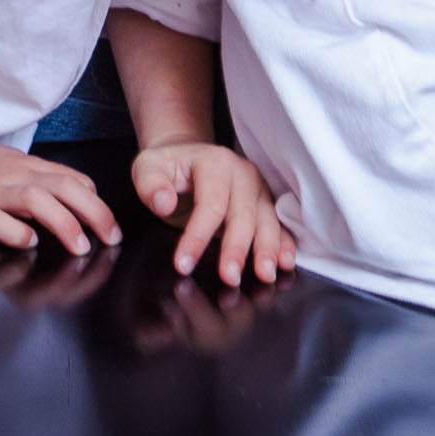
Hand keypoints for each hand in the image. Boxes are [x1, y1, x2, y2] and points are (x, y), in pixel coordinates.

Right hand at [0, 132, 123, 255]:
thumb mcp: (4, 166)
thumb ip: (36, 180)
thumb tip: (74, 194)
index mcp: (24, 167)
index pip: (71, 179)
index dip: (95, 202)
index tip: (111, 225)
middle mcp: (13, 176)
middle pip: (63, 187)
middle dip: (93, 212)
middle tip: (112, 237)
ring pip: (35, 199)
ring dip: (63, 222)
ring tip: (80, 246)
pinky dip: (14, 229)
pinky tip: (27, 242)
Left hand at [132, 139, 294, 286]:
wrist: (189, 158)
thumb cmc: (168, 167)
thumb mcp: (148, 167)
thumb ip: (150, 184)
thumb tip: (164, 203)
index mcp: (214, 162)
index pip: (209, 202)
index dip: (198, 235)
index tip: (183, 265)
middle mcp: (243, 173)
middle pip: (243, 214)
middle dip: (237, 248)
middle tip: (229, 277)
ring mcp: (258, 189)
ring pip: (267, 220)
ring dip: (267, 249)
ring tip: (265, 275)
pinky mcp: (266, 205)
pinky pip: (280, 225)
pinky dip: (285, 244)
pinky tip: (286, 263)